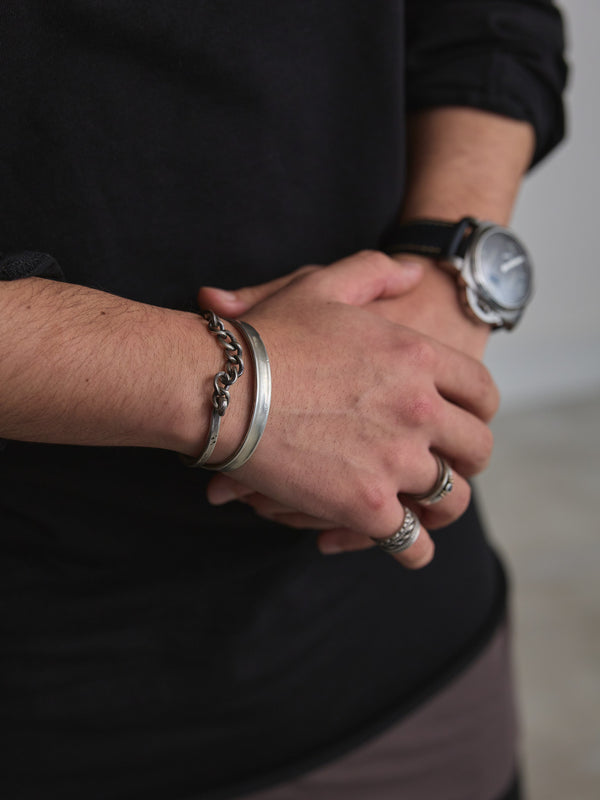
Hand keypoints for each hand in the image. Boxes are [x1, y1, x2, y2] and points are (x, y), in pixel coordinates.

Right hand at [197, 251, 497, 567]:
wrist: (221, 386)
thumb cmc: (268, 336)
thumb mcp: (324, 284)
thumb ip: (377, 272)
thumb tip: (417, 271)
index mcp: (418, 356)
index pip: (482, 393)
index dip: (478, 413)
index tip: (462, 423)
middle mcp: (419, 408)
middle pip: (477, 449)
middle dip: (467, 461)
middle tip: (448, 468)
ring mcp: (396, 460)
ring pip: (451, 499)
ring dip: (442, 507)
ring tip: (427, 511)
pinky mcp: (366, 506)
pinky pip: (411, 542)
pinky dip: (411, 549)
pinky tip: (400, 545)